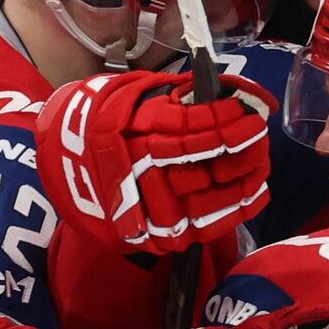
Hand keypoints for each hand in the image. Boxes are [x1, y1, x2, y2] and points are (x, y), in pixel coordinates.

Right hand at [36, 71, 273, 253]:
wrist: (66, 166)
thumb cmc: (113, 121)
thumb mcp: (141, 98)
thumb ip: (183, 97)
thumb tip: (234, 93)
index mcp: (134, 133)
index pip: (190, 128)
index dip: (225, 121)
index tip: (251, 113)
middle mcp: (140, 172)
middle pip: (203, 164)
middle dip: (241, 151)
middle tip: (261, 137)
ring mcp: (147, 209)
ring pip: (207, 200)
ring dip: (243, 180)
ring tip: (262, 163)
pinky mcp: (155, 235)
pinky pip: (202, 226)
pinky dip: (235, 211)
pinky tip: (257, 193)